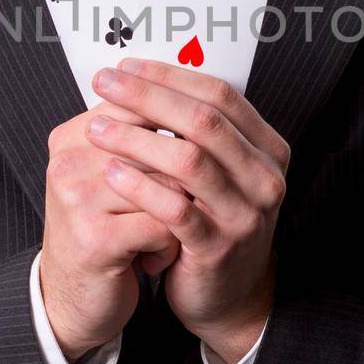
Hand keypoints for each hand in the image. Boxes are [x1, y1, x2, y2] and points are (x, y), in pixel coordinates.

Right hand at [41, 99, 187, 361]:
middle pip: (160, 145)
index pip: (140, 106)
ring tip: (160, 234)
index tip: (182, 165)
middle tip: (174, 207)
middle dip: (180, 181)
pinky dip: (169, 245)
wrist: (73, 302)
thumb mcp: (113, 178)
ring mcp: (78, 199)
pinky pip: (164, 224)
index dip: (177, 133)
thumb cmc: (104, 234)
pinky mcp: (95, 239)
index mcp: (72, 137)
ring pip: (169, 185)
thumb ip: (140, 137)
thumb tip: (197, 102)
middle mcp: (69, 161)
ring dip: (178, 215)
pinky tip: (153, 258)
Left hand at [89, 58, 289, 363]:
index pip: (220, 95)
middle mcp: (264, 178)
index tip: (126, 67)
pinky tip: (110, 172)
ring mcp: (244, 215)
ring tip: (96, 129)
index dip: (169, 76)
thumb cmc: (213, 223)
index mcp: (267, 149)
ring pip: (190, 161)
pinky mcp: (217, 248)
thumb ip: (198, 131)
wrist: (227, 297)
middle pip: (204, 121)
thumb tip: (143, 77)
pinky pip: (175, 209)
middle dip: (148, 97)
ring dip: (137, 139)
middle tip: (105, 83)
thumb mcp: (218, 173)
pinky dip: (140, 187)